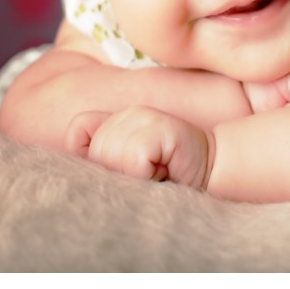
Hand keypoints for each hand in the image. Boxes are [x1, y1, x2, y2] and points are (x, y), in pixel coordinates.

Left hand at [64, 106, 212, 188]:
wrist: (214, 170)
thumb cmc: (169, 176)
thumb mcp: (129, 168)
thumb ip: (103, 159)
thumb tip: (75, 166)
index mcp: (117, 119)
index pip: (78, 129)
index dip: (89, 155)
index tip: (121, 170)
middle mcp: (128, 112)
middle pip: (96, 151)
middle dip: (117, 173)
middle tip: (147, 174)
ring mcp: (143, 116)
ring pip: (113, 155)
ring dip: (134, 176)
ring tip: (157, 172)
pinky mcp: (159, 127)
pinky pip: (135, 159)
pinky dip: (146, 173)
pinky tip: (165, 169)